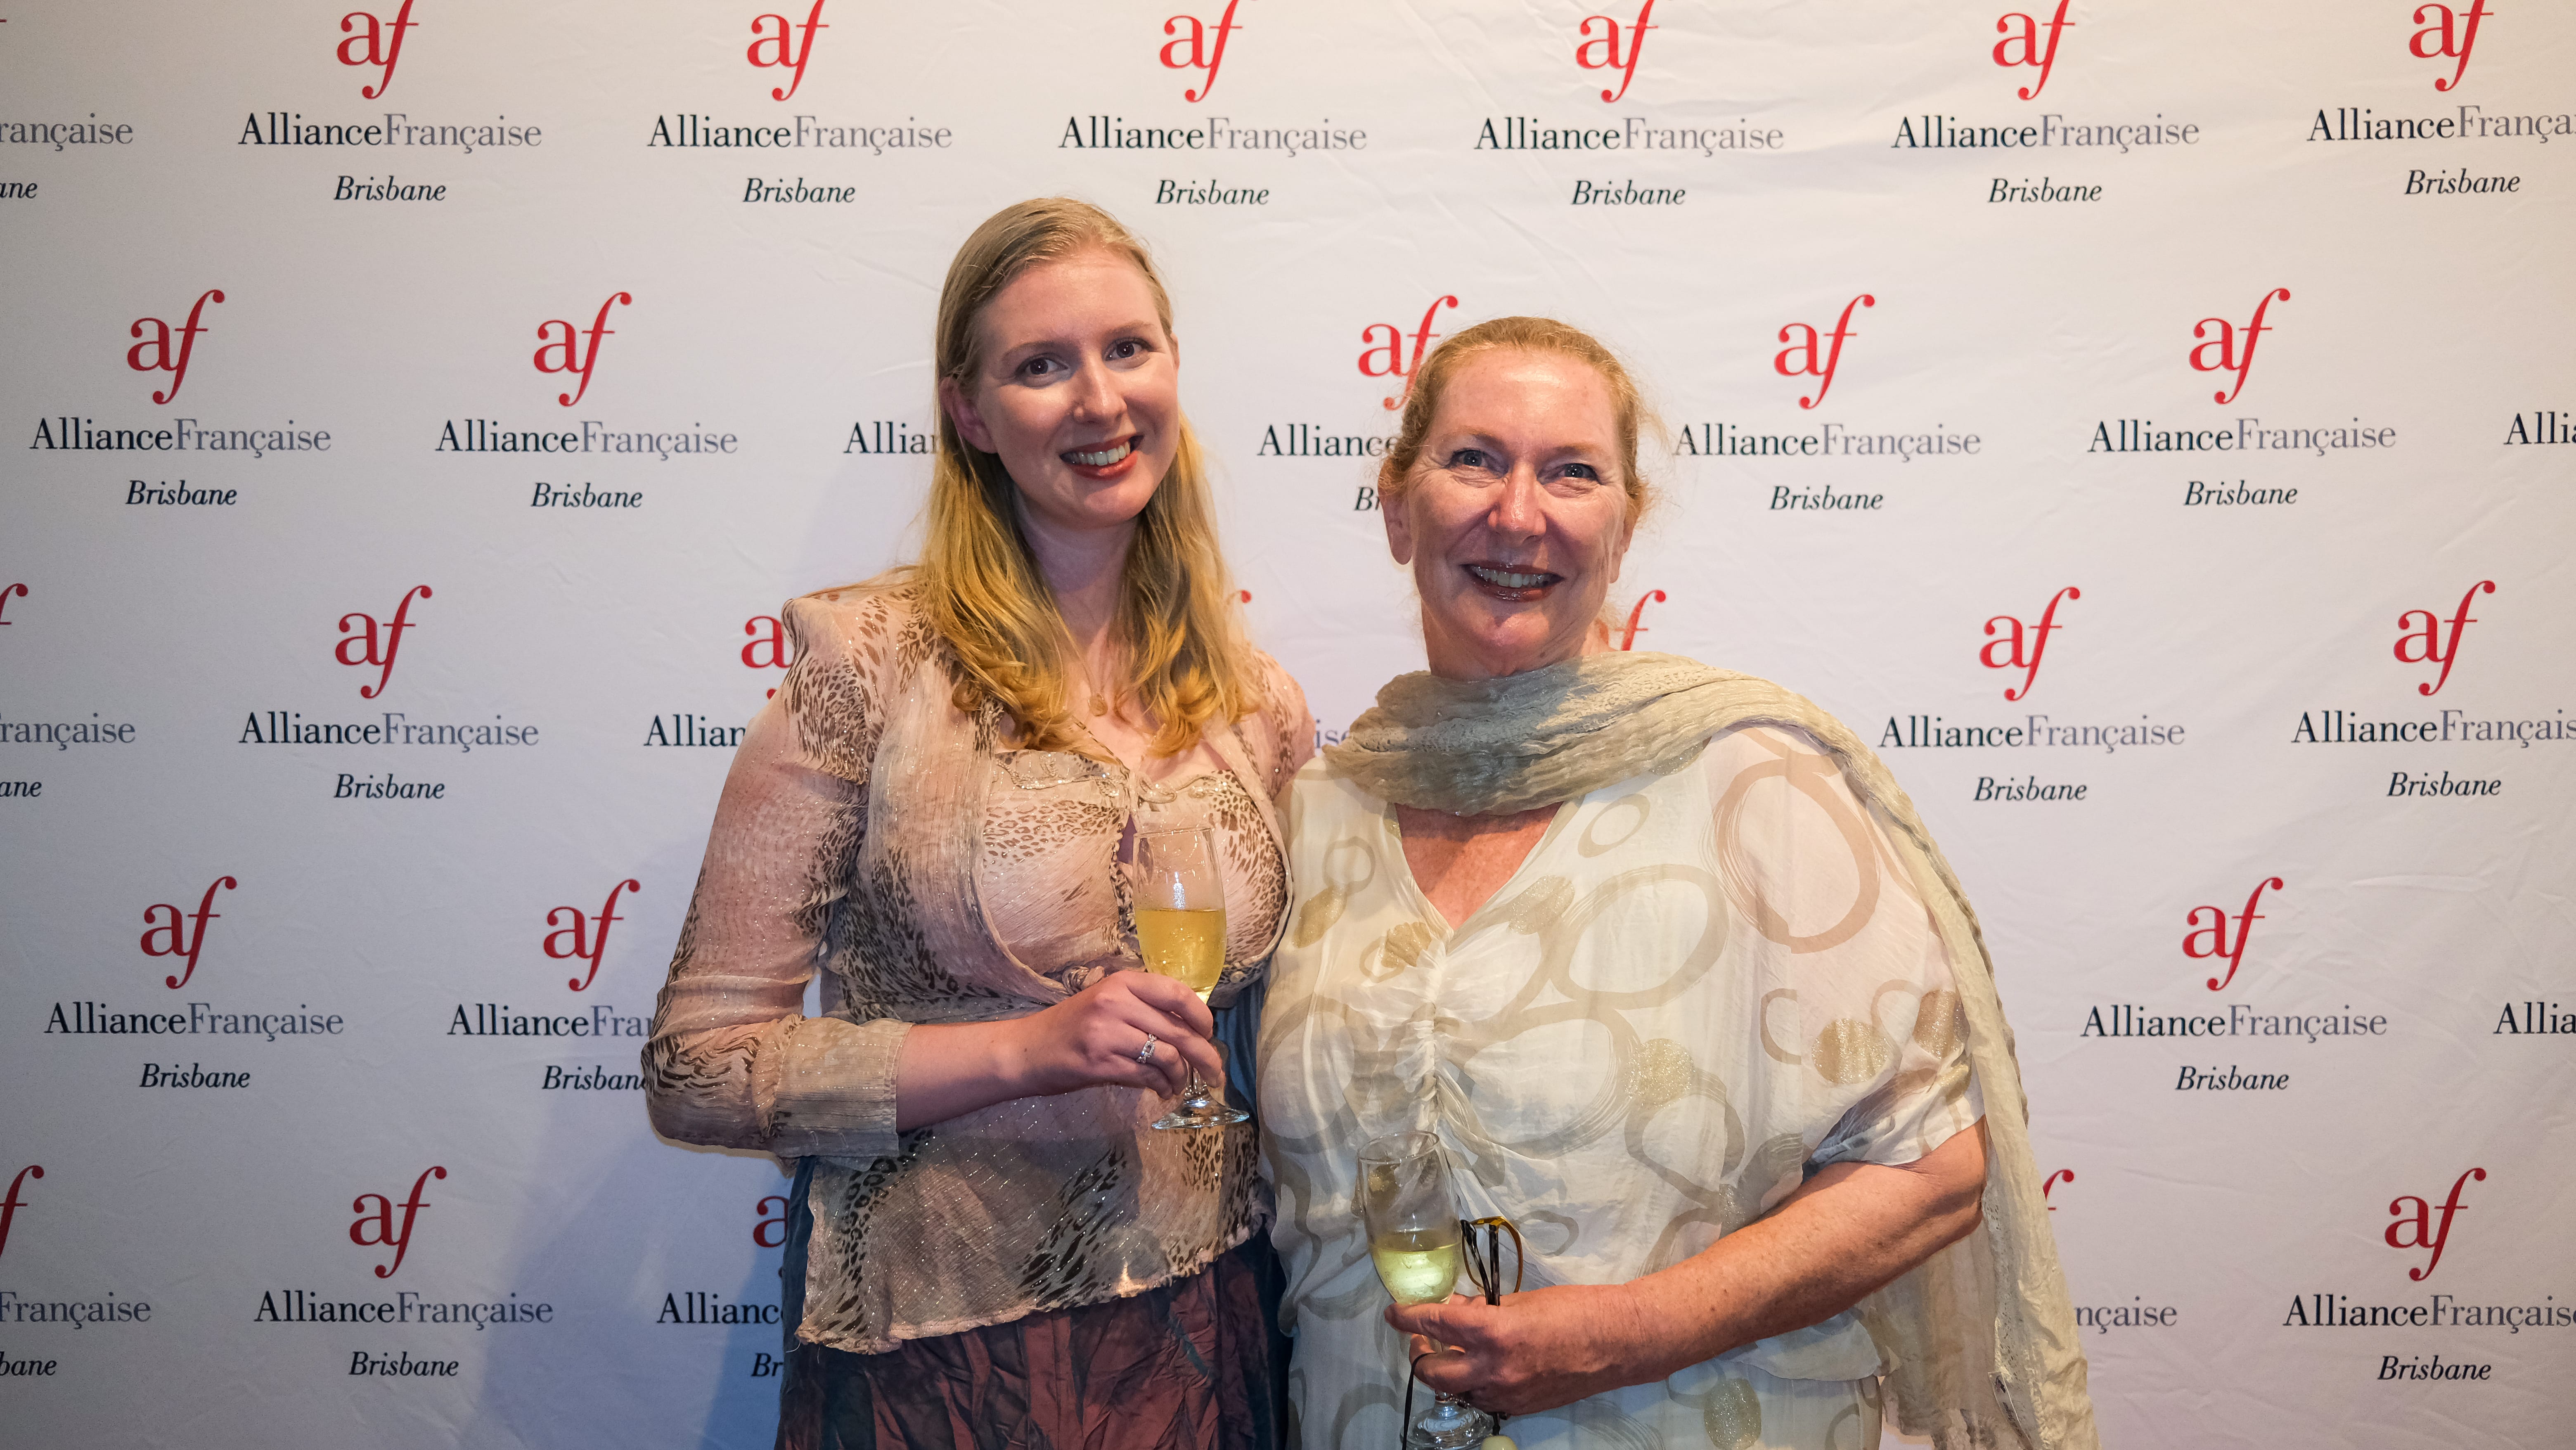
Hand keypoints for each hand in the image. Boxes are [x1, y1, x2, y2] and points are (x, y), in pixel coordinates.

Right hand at [996, 968, 1221, 1099]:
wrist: (1026, 1050)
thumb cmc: (1070, 1027)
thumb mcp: (1106, 1002)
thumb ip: (1142, 1007)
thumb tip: (1189, 1028)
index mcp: (1122, 982)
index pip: (1177, 993)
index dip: (1202, 1016)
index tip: (1209, 1034)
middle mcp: (1116, 1002)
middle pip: (1179, 1030)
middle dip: (1205, 1056)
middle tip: (1216, 1073)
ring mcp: (1108, 1033)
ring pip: (1167, 1055)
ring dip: (1182, 1076)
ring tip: (1180, 1085)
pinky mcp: (1101, 1062)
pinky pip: (1147, 1076)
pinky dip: (1162, 1086)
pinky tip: (1162, 1090)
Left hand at [1390, 1284, 1658, 1417]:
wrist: (1619, 1342)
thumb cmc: (1578, 1311)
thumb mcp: (1525, 1300)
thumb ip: (1485, 1308)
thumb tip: (1458, 1308)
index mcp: (1494, 1331)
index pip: (1436, 1323)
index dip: (1408, 1316)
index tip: (1394, 1312)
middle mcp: (1495, 1367)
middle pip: (1432, 1371)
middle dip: (1419, 1352)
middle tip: (1422, 1335)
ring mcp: (1507, 1392)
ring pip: (1456, 1390)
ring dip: (1446, 1371)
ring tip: (1451, 1351)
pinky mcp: (1521, 1406)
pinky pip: (1482, 1399)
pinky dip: (1473, 1384)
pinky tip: (1480, 1367)